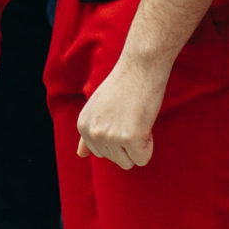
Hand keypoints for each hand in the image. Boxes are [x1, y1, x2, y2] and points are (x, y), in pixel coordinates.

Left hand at [75, 53, 170, 168]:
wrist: (141, 66)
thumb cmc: (124, 85)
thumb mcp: (98, 107)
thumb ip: (88, 133)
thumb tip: (80, 155)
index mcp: (83, 125)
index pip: (100, 153)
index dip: (117, 136)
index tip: (121, 115)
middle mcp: (92, 132)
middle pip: (115, 160)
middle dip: (127, 143)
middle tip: (130, 116)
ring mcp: (110, 136)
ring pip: (128, 163)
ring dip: (138, 146)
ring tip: (136, 120)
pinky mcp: (130, 138)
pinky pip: (142, 159)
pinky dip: (148, 146)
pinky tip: (145, 123)